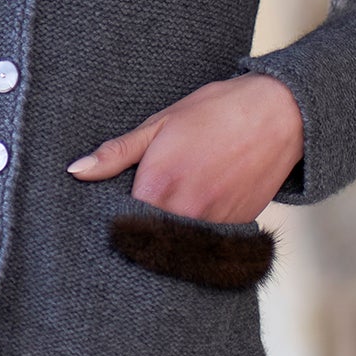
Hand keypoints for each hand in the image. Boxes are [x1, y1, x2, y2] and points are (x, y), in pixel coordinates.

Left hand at [65, 73, 303, 222]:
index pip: (120, 222)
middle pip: (148, 238)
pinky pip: (207, 242)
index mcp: (158, 185)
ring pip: (178, 244)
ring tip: (171, 211)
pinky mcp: (236, 227)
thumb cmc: (216, 112)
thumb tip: (76, 171)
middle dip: (139, 233)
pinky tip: (196, 212)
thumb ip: (117, 153)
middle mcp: (184, 211)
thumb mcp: (160, 124)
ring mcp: (213, 223)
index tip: (110, 216)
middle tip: (138, 218)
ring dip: (168, 235)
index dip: (113, 221)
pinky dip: (197, 233)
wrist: (279, 114)